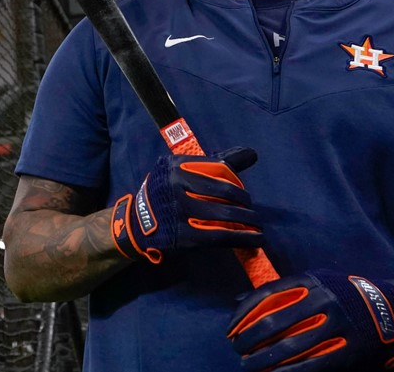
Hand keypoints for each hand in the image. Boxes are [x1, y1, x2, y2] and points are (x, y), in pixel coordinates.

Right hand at [110, 147, 262, 262]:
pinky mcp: (183, 236)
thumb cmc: (166, 196)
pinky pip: (221, 235)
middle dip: (245, 203)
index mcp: (176, 165)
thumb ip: (214, 164)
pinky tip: (255, 239)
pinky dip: (243, 237)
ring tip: (257, 225)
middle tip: (253, 212)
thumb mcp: (180, 172)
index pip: (220, 167)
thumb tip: (252, 154)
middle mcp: (176, 184)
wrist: (136, 225)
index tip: (244, 194)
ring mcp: (179, 210)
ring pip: (226, 214)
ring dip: (249, 221)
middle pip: (225, 191)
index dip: (237, 182)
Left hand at [227, 270, 393, 370]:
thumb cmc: (343, 295)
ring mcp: (338, 325)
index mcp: (311, 280)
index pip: (265, 295)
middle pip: (274, 322)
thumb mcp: (315, 283)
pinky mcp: (350, 349)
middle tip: (236, 349)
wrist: (393, 309)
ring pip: (290, 346)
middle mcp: (323, 299)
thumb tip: (237, 300)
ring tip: (248, 366)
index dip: (243, 314)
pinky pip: (313, 365)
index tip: (229, 329)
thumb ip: (280, 291)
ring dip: (264, 359)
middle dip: (249, 339)